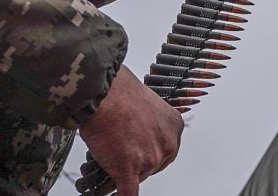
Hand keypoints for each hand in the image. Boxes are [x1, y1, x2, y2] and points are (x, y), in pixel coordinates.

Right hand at [79, 65, 184, 195]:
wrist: (103, 93)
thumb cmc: (119, 92)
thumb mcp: (146, 105)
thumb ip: (148, 124)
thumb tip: (139, 134)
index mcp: (174, 125)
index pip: (166, 150)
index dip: (150, 151)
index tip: (141, 150)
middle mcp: (167, 143)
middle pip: (154, 165)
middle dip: (139, 161)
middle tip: (123, 150)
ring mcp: (150, 159)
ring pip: (139, 176)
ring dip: (125, 170)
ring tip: (111, 154)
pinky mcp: (130, 170)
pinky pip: (129, 192)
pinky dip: (123, 195)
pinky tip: (119, 195)